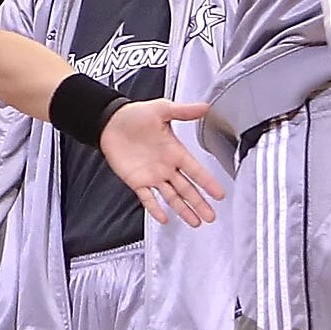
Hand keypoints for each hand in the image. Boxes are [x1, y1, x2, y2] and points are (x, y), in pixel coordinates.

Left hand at [98, 99, 224, 226]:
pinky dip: (155, 208)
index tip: (220, 194)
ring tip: (195, 222)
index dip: (208, 183)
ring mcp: (152, 176)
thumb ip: (184, 111)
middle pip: (187, 189)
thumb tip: (205, 107)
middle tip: (211, 217)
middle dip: (200, 203)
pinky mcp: (136, 181)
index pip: (196, 170)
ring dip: (183, 210)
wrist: (110, 121)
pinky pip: (147, 198)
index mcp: (175, 151)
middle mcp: (166, 167)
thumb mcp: (162, 109)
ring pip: (171, 197)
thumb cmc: (135, 114)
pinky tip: (164, 218)